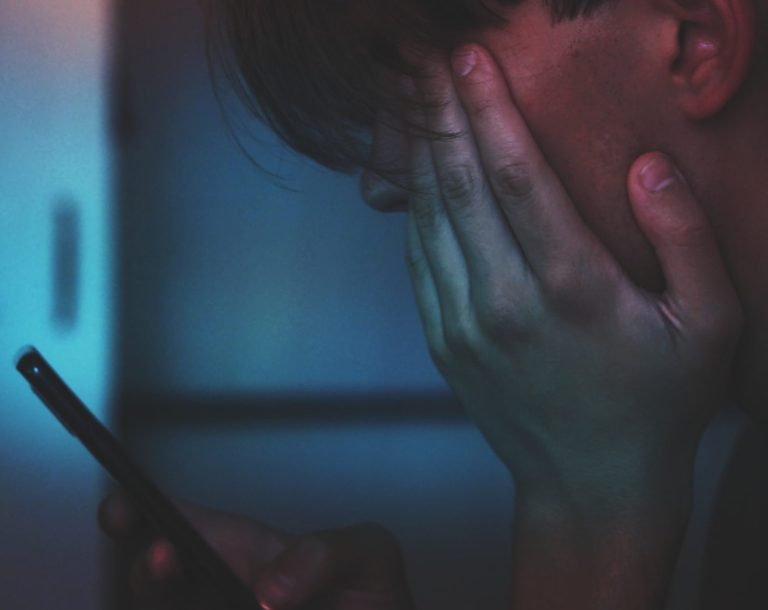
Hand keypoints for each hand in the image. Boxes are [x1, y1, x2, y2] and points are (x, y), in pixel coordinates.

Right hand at [98, 493, 414, 609]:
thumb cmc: (373, 602)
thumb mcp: (369, 555)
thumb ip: (325, 553)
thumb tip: (268, 591)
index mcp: (249, 554)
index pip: (186, 527)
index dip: (143, 513)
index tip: (120, 509)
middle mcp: (222, 592)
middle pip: (158, 580)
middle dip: (149, 568)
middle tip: (163, 557)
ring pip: (173, 606)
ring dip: (170, 595)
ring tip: (223, 590)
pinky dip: (200, 605)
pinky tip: (236, 600)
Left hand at [391, 44, 742, 607]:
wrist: (590, 484)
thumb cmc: (658, 406)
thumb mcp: (709, 326)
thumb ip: (685, 238)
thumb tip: (645, 166)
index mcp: (570, 287)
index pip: (515, 174)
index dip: (489, 108)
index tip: (470, 59)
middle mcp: (502, 301)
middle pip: (459, 184)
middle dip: (442, 112)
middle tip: (426, 61)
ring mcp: (462, 323)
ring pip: (429, 217)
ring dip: (421, 152)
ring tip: (416, 101)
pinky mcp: (443, 340)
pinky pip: (419, 258)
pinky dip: (415, 207)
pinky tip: (419, 174)